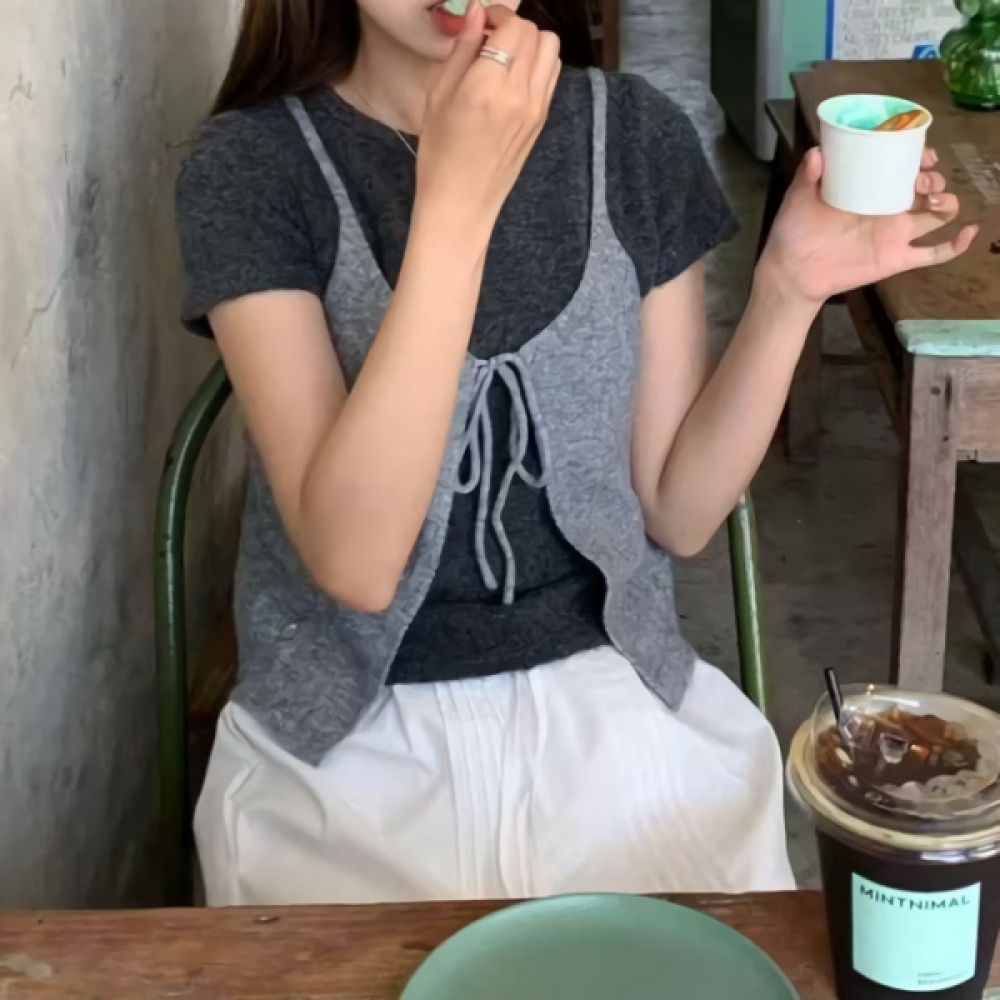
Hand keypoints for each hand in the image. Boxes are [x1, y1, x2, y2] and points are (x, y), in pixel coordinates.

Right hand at [414, 3, 561, 241]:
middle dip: (515, 28)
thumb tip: (476, 13)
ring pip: (552, 52)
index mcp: (488, 85)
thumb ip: (462, 50)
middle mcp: (520, 94)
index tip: (482, 23)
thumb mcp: (438, 97)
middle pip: (537, 35)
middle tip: (491, 38)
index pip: (514, 27)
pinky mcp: (542, 122)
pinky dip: (538, 65)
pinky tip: (514, 78)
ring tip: (506, 57)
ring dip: (532, 44)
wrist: (461, 204)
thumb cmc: (440, 154)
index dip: (498, 16)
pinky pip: (551, 77)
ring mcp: (536, 109)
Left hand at [759, 147, 978, 305]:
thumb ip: (807, 175)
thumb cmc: (794, 231)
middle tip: (921, 178)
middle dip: (933, 177)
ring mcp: (895, 234)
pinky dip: (956, 245)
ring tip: (935, 200)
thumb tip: (818, 152)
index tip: (923, 152)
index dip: (920, 155)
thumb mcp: (798, 198)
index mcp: (870, 188)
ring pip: (938, 215)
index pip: (905, 165)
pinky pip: (934, 254)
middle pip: (928, 187)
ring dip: (947, 203)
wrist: (792, 272)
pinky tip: (969, 232)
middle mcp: (888, 208)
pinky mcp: (896, 259)